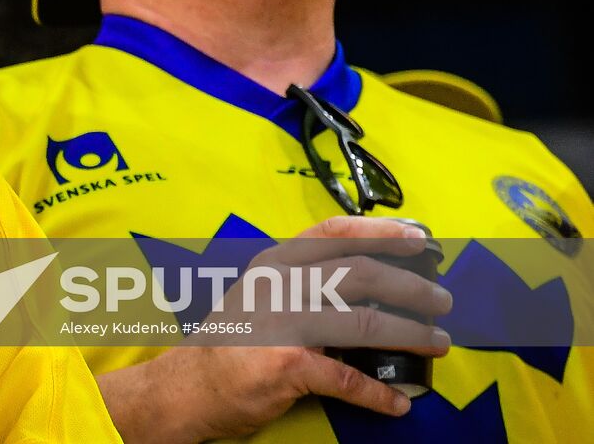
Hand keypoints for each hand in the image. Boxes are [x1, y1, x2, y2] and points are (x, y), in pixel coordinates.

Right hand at [100, 216, 451, 441]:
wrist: (191, 385)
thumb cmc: (232, 340)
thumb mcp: (262, 294)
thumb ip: (305, 285)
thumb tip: (370, 287)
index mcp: (276, 262)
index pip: (335, 233)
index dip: (382, 232)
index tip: (419, 239)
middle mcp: (280, 284)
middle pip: (362, 275)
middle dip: (412, 288)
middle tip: (442, 302)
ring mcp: (283, 323)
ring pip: (365, 322)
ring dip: (411, 335)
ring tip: (438, 344)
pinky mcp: (287, 364)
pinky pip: (349, 379)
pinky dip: (380, 393)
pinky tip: (398, 402)